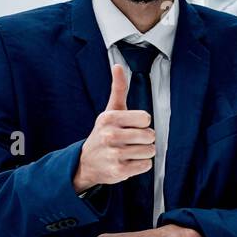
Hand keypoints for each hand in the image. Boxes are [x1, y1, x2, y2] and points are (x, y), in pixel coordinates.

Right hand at [73, 64, 154, 192]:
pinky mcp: (119, 171)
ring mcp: (114, 154)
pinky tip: (127, 162)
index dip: (142, 123)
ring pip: (150, 151)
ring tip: (128, 151)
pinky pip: (146, 165)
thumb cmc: (104, 133)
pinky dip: (140, 165)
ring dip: (143, 152)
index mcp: (109, 118)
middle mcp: (110, 136)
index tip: (131, 125)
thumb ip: (118, 88)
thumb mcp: (110, 110)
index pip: (146, 118)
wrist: (86, 162)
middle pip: (150, 135)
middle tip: (130, 140)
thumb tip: (118, 66)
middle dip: (145, 139)